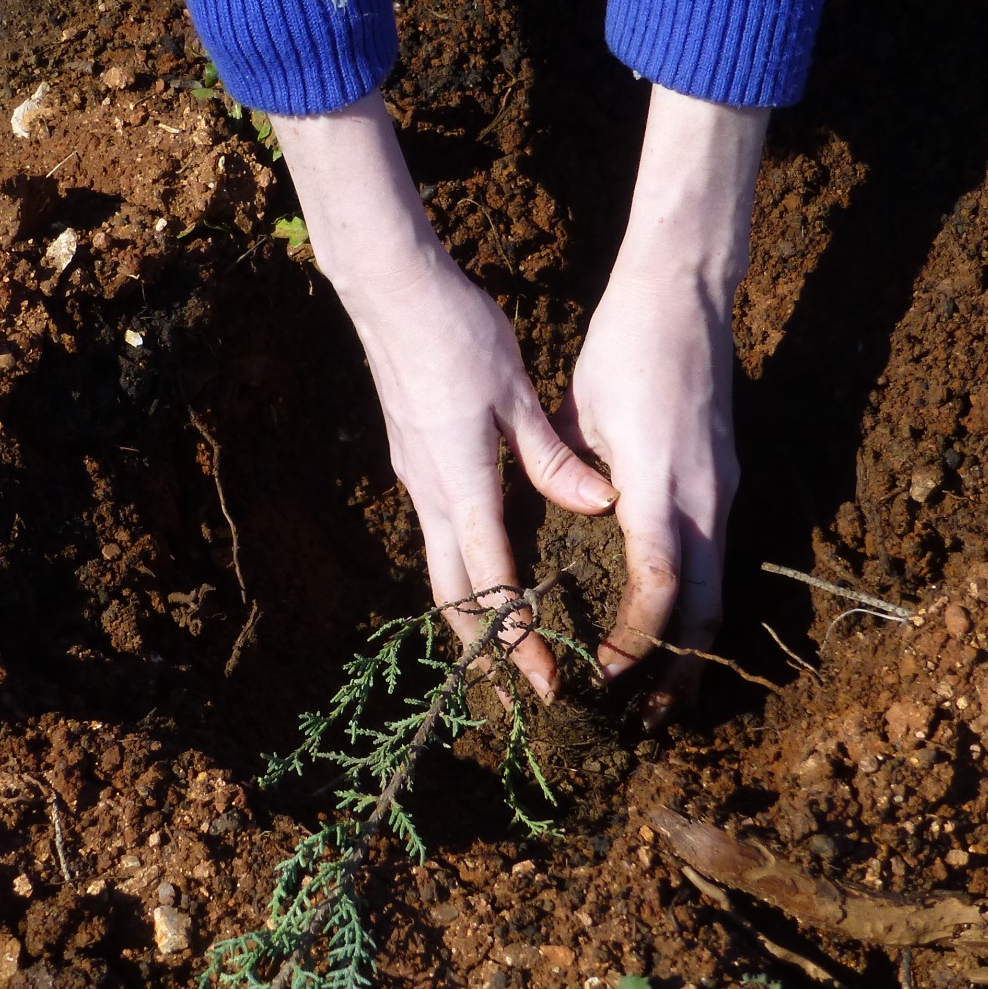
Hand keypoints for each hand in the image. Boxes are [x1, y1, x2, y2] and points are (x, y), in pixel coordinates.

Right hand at [270, 96, 617, 696]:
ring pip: (441, 572)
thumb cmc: (456, 334)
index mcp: (461, 484)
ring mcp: (417, 481)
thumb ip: (553, 456)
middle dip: (488, 654)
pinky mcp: (414, 465)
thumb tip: (599, 503)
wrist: (388, 290)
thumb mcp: (515, 394)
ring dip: (472, 620)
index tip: (546, 681)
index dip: (519, 639)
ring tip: (504, 660)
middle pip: (454, 597)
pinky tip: (491, 581)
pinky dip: (465, 576)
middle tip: (520, 697)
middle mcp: (431, 494)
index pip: (492, 582)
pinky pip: (439, 537)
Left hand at [561, 268, 737, 723]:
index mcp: (659, 484)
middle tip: (648, 720)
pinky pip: (715, 558)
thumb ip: (569, 470)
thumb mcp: (583, 408)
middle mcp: (704, 497)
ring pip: (716, 588)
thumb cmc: (626, 343)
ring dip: (692, 646)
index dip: (635, 640)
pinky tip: (673, 624)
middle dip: (680, 672)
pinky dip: (695, 603)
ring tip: (664, 691)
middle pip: (704, 609)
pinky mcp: (726, 480)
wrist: (688, 290)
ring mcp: (723, 489)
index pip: (659, 585)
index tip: (604, 672)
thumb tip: (560, 520)